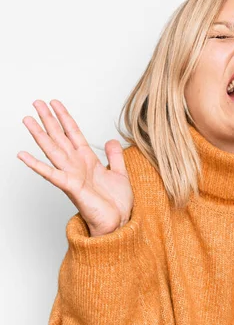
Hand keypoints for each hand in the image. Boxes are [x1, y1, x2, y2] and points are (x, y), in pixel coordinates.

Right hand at [17, 100, 133, 236]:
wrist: (119, 222)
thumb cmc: (116, 203)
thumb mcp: (120, 173)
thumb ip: (114, 156)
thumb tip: (110, 140)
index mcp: (88, 161)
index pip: (73, 134)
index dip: (65, 118)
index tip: (55, 103)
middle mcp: (77, 166)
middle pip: (60, 137)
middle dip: (49, 119)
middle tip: (37, 102)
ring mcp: (72, 176)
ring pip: (53, 150)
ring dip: (40, 134)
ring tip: (28, 119)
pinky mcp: (72, 188)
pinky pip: (52, 174)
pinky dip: (37, 165)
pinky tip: (23, 156)